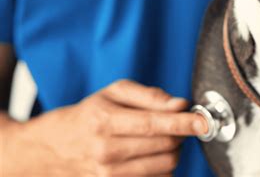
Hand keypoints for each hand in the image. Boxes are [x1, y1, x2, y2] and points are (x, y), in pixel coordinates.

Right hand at [2, 79, 206, 175]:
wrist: (52, 148)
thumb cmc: (89, 114)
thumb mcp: (113, 93)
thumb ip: (149, 96)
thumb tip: (180, 104)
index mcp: (105, 122)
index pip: (155, 125)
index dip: (185, 123)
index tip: (204, 122)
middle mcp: (106, 152)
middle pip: (165, 147)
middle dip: (181, 134)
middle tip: (178, 124)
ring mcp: (108, 176)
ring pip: (165, 166)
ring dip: (174, 151)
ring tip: (162, 139)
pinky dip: (164, 166)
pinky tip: (153, 155)